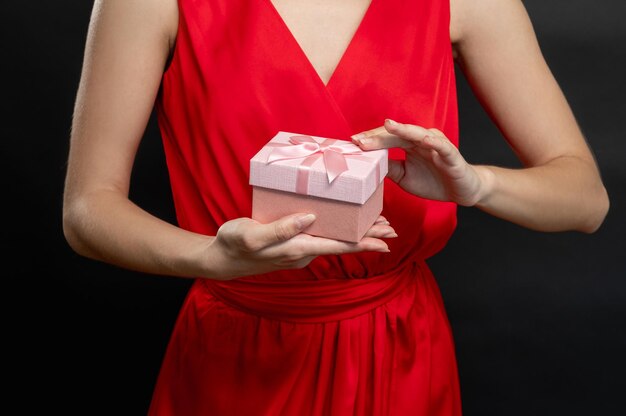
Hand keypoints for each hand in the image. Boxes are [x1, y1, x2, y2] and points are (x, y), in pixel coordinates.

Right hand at [207, 213, 395, 279]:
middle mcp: (303, 251)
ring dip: (355, 234)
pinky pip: (322, 237)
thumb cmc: (234, 245)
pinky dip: (338, 230)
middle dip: (367, 237)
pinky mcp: (292, 244)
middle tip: (391, 229)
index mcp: (298, 248)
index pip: (339, 246)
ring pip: (334, 240)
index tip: (387, 241)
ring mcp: (298, 249)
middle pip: (342, 244)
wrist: (220, 260)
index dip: (365, 243)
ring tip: (374, 224)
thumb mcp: (253, 235)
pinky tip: (341, 221)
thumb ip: (281, 229)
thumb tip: (310, 218)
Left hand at [351, 119, 490, 205]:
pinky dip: (431, 141)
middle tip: (359, 139)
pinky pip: (440, 145)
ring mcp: (436, 144)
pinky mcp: (451, 154)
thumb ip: (388, 167)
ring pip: (417, 134)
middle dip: (378, 136)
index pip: (386, 139)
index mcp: (409, 144)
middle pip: (396, 134)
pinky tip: (421, 138)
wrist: (462, 191)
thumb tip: (366, 164)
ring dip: (402, 130)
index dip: (370, 140)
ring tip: (387, 125)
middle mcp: (421, 140)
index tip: (352, 143)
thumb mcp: (403, 177)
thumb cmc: (433, 181)